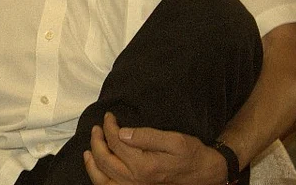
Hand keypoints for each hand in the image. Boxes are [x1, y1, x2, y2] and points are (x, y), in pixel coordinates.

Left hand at [84, 112, 226, 184]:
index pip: (116, 142)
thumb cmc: (192, 156)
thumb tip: (122, 132)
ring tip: (89, 148)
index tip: (109, 116)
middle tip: (97, 127)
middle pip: (105, 159)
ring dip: (92, 162)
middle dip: (97, 140)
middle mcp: (135, 180)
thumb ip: (146, 136)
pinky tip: (96, 168)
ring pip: (102, 178)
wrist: (206, 175)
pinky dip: (99, 178)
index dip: (109, 126)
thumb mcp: (174, 140)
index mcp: (143, 165)